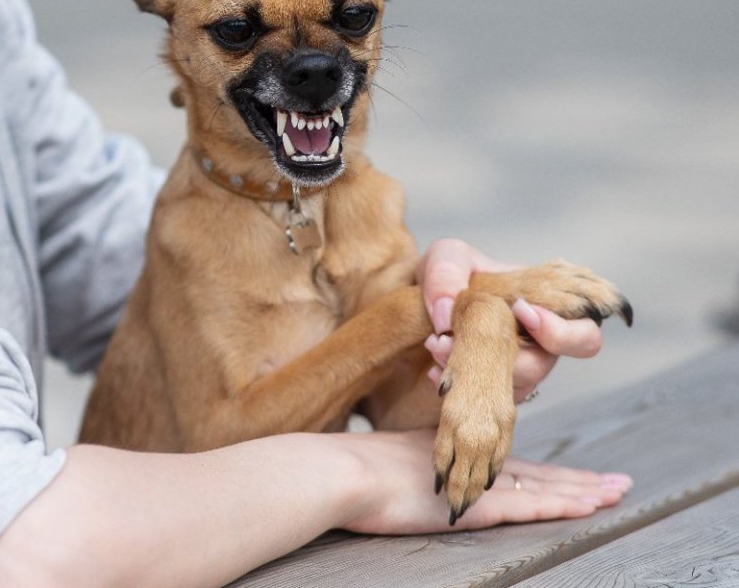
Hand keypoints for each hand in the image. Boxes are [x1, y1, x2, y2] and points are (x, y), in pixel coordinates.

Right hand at [340, 429, 630, 533]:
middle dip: (575, 478)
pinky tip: (587, 507)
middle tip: (614, 482)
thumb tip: (387, 474)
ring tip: (616, 493)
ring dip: (580, 491)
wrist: (342, 472)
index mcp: (448, 451)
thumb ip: (397, 468)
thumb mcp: (380, 463)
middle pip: (533, 472)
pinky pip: (529, 505)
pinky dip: (560, 504)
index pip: (505, 462)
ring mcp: (473, 481)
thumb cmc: (349, 471)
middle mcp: (468, 461)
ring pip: (541, 487)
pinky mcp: (475, 504)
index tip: (569, 472)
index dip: (540, 469)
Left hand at [416, 238, 604, 403]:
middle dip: (497, 357)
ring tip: (435, 346)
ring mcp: (513, 373)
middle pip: (539, 368)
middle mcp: (537, 348)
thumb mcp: (447, 256)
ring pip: (506, 388)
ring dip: (468, 371)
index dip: (562, 334)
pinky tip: (434, 370)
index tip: (520, 310)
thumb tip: (444, 319)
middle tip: (450, 338)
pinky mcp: (487, 391)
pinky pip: (479, 401)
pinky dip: (456, 385)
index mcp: (547, 311)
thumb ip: (446, 273)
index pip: (584, 336)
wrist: (422, 299)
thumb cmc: (451, 275)